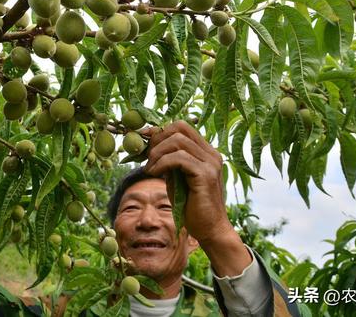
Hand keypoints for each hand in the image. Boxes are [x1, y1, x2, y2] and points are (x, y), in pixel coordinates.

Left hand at [142, 120, 230, 244]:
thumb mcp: (176, 178)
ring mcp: (211, 163)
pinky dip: (162, 163)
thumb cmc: (191, 206)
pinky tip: (154, 174)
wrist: (209, 229)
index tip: (144, 138)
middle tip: (146, 157)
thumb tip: (151, 146)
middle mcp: (211, 154)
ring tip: (149, 168)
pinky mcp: (206, 175)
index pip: (183, 127)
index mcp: (206, 152)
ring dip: (157, 153)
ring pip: (178, 141)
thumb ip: (168, 161)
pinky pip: (179, 158)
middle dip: (157, 140)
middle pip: (180, 128)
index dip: (161, 130)